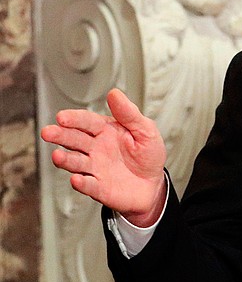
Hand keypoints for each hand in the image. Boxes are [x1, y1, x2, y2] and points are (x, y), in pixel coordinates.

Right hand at [41, 88, 167, 226]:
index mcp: (106, 131)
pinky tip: (76, 179)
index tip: (62, 117)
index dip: (74, 119)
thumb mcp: (145, 130)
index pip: (87, 121)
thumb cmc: (147, 154)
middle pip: (74, 140)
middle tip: (48, 132)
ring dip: (65, 159)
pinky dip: (81, 183)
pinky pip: (88, 185)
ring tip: (57, 155)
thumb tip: (115, 93)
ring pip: (75, 162)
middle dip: (60, 136)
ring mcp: (95, 168)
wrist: (153, 184)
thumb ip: (129, 113)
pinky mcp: (99, 188)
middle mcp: (95, 149)